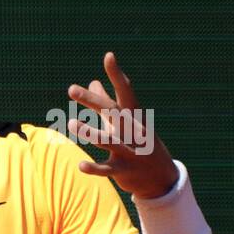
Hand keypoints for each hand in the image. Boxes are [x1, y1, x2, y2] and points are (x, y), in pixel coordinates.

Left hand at [66, 51, 178, 199]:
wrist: (161, 177)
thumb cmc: (139, 143)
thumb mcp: (125, 122)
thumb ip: (107, 102)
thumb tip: (93, 82)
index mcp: (132, 117)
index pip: (125, 92)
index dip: (117, 75)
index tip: (109, 56)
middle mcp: (132, 131)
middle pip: (112, 112)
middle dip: (93, 100)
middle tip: (72, 89)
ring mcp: (129, 151)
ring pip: (109, 140)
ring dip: (91, 132)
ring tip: (73, 123)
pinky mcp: (123, 171)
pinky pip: (107, 169)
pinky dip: (94, 168)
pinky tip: (80, 165)